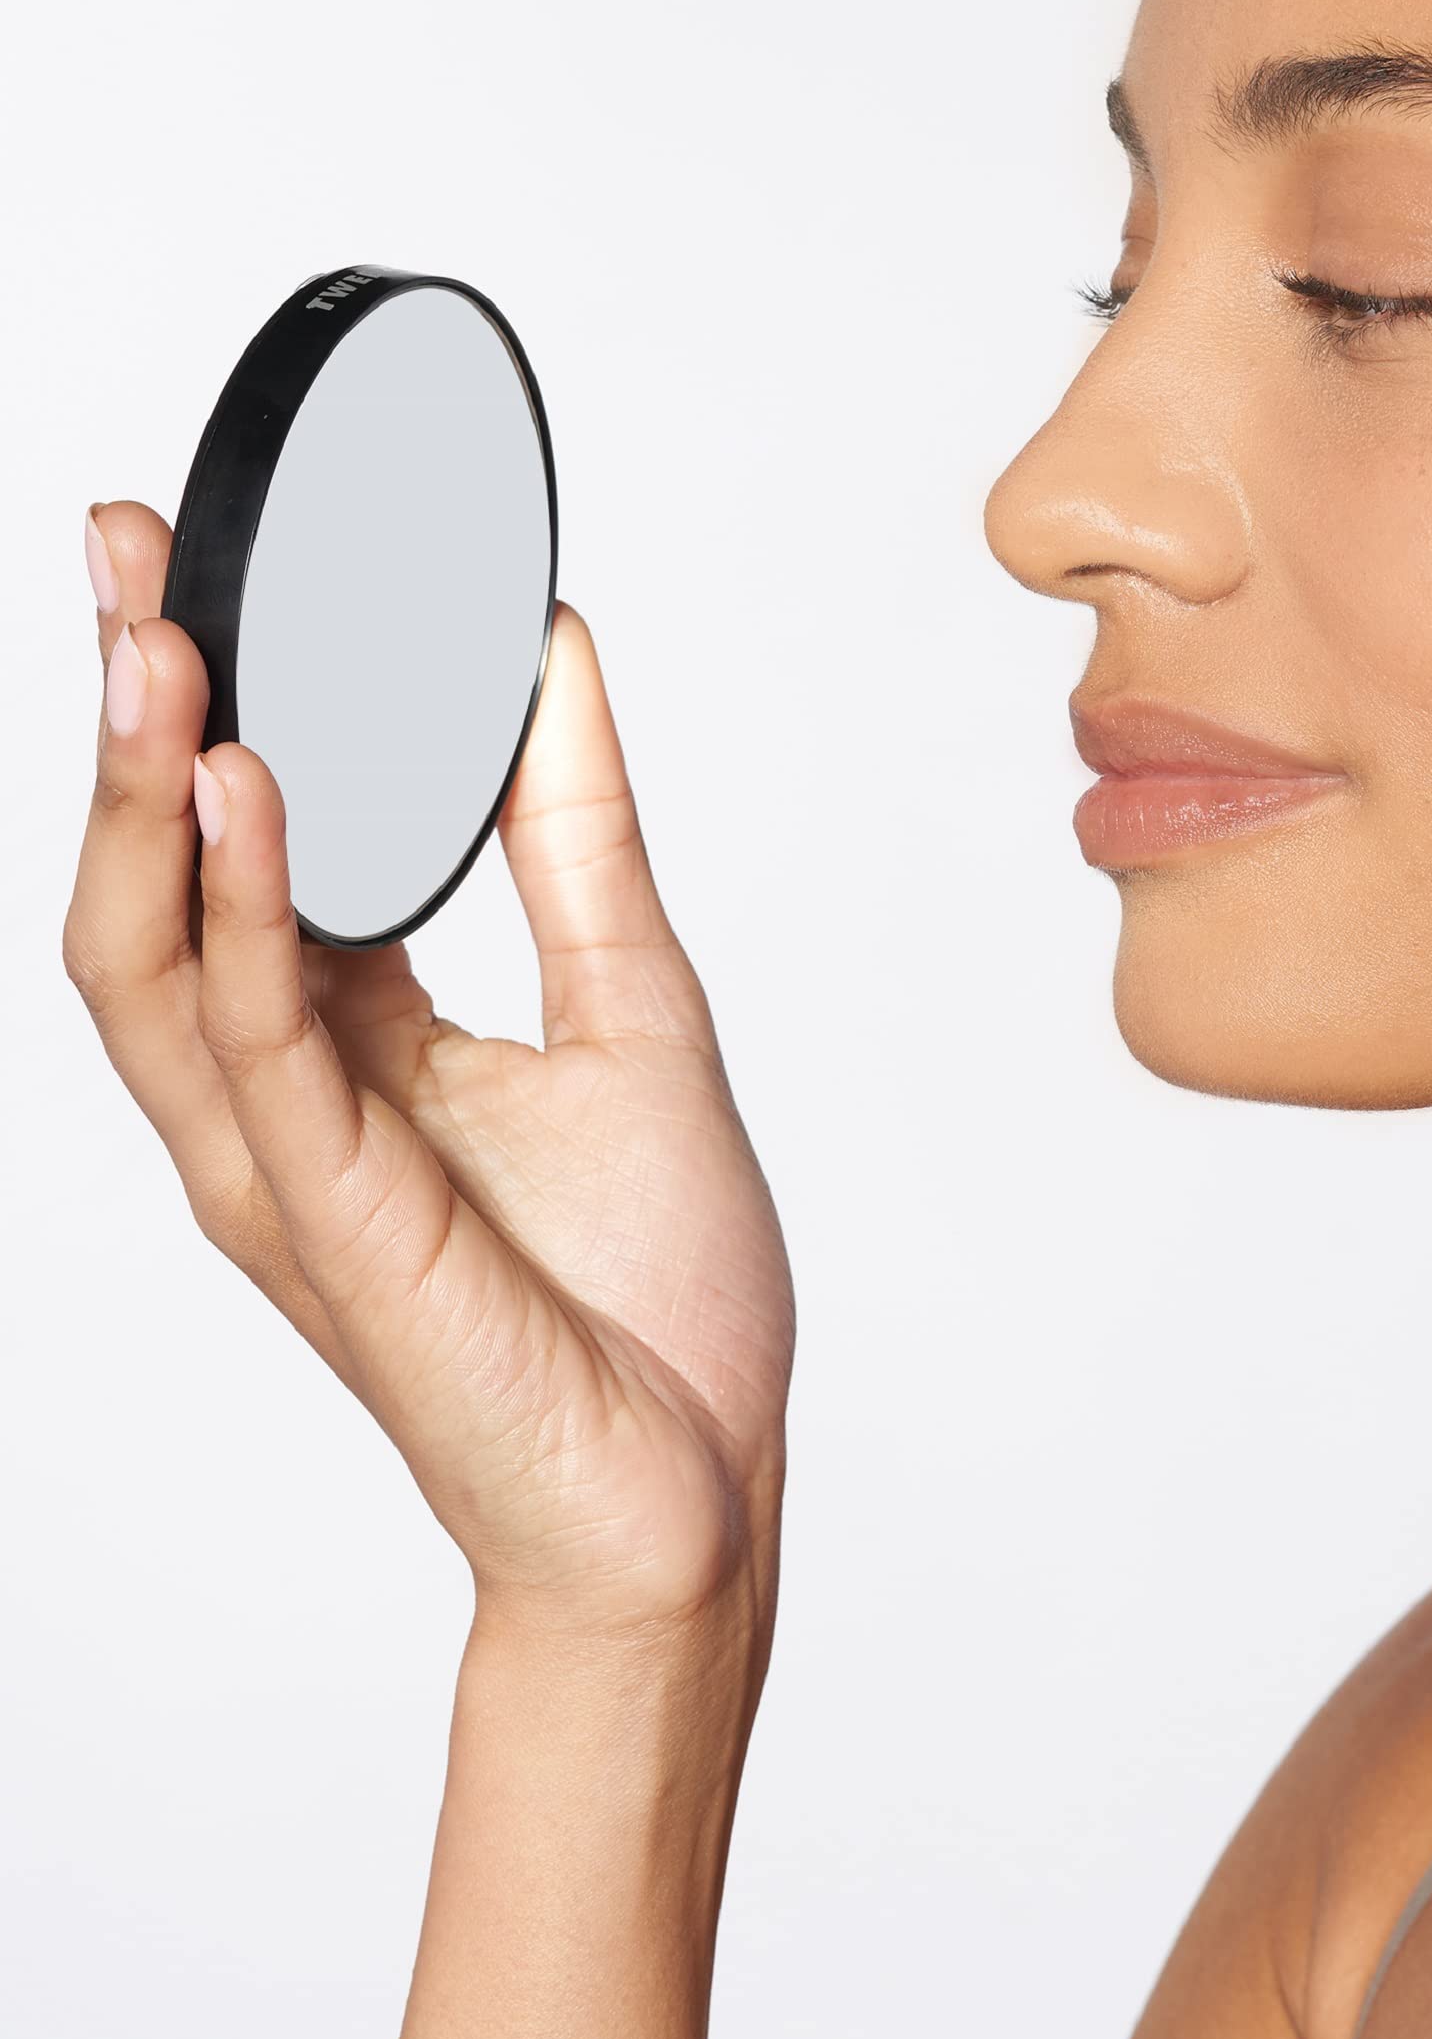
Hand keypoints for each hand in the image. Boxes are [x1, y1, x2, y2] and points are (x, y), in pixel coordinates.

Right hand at [64, 500, 793, 1641]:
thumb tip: (554, 657)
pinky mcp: (334, 1223)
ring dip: (148, 791)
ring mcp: (291, 1163)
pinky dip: (241, 912)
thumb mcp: (633, 1005)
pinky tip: (248, 788)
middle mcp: (289, 1097)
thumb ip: (576, 838)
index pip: (246, 843)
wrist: (696, 1490)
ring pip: (158, 955)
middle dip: (137, 716)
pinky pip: (259, 1047)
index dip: (215, 704)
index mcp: (357, 1045)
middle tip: (129, 548)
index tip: (202, 560)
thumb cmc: (654, 1292)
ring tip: (163, 634)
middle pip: (159, 876)